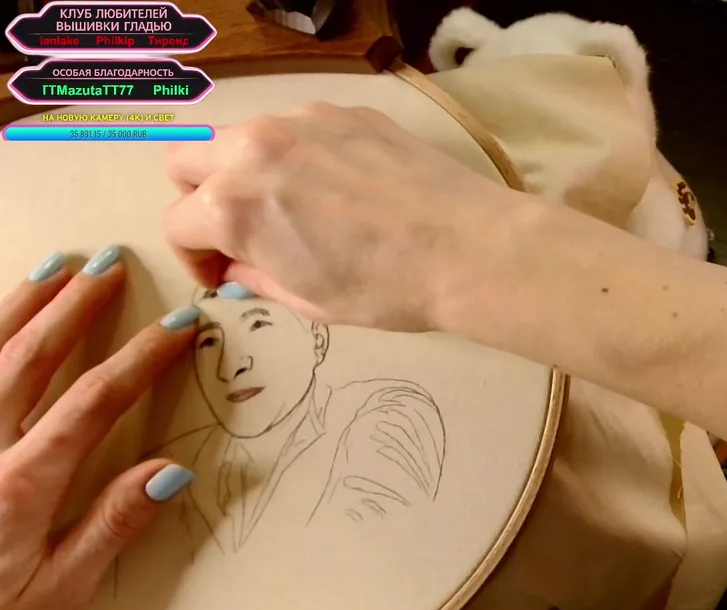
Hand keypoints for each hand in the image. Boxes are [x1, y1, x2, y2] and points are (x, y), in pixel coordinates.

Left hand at [0, 249, 196, 609]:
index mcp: (24, 483)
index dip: (141, 357)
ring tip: (54, 267)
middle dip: (76, 307)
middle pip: (33, 358)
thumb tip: (171, 472)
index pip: (94, 401)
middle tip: (108, 265)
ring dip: (23, 305)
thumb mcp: (59, 590)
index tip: (177, 326)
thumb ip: (113, 526)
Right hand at [162, 102, 537, 332]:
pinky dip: (298, 154)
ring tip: (292, 210)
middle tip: (240, 235)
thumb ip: (256, 276)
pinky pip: (297, 127)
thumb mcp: (308, 299)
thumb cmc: (388, 287)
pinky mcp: (345, 113)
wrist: (468, 248)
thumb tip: (238, 269)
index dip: (196, 260)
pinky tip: (339, 189)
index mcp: (232, 205)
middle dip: (201, 200)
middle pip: (188, 162)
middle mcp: (255, 150)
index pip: (178, 224)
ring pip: (241, 137)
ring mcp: (302, 122)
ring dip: (248, 171)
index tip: (223, 276)